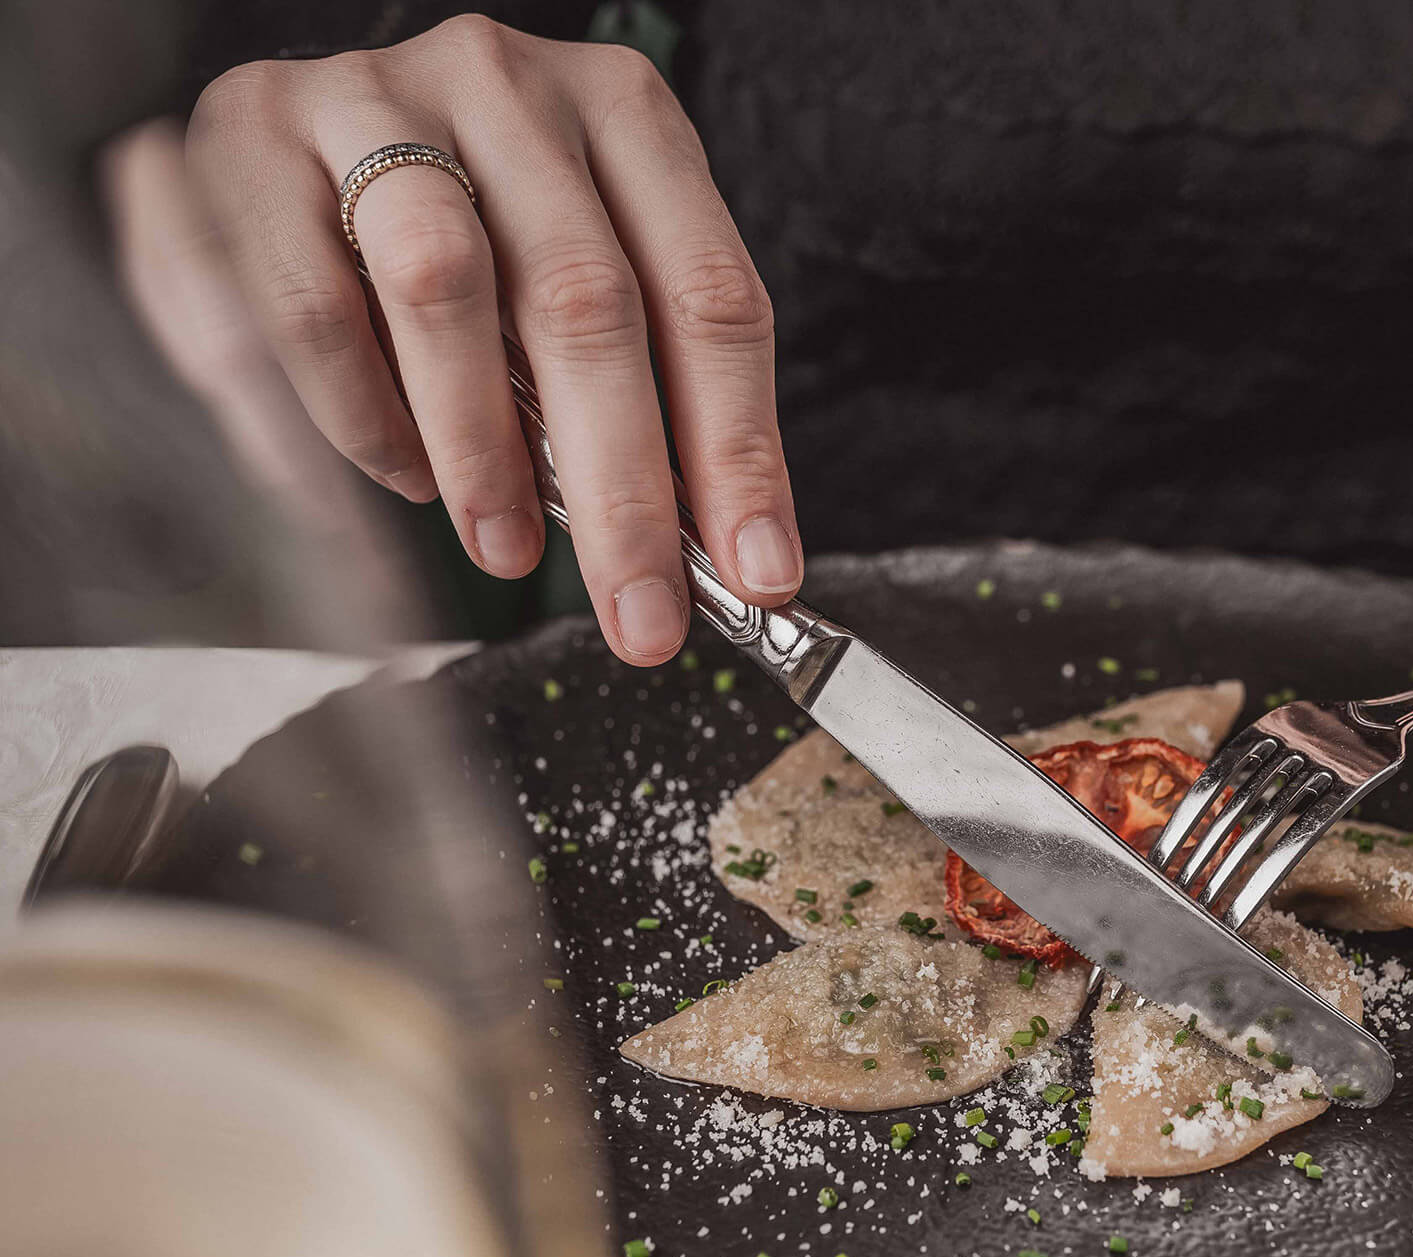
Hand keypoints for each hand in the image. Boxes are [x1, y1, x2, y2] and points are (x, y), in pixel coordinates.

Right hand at [183, 15, 799, 664]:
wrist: (291, 116)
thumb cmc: (469, 215)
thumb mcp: (578, 270)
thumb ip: (642, 381)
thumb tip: (714, 548)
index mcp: (624, 114)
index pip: (711, 295)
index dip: (740, 448)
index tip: (756, 569)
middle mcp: (510, 86)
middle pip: (587, 302)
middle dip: (624, 488)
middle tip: (641, 611)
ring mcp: (376, 97)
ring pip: (443, 286)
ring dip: (481, 449)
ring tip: (505, 551)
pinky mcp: (252, 136)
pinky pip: (311, 303)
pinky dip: (360, 416)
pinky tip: (402, 480)